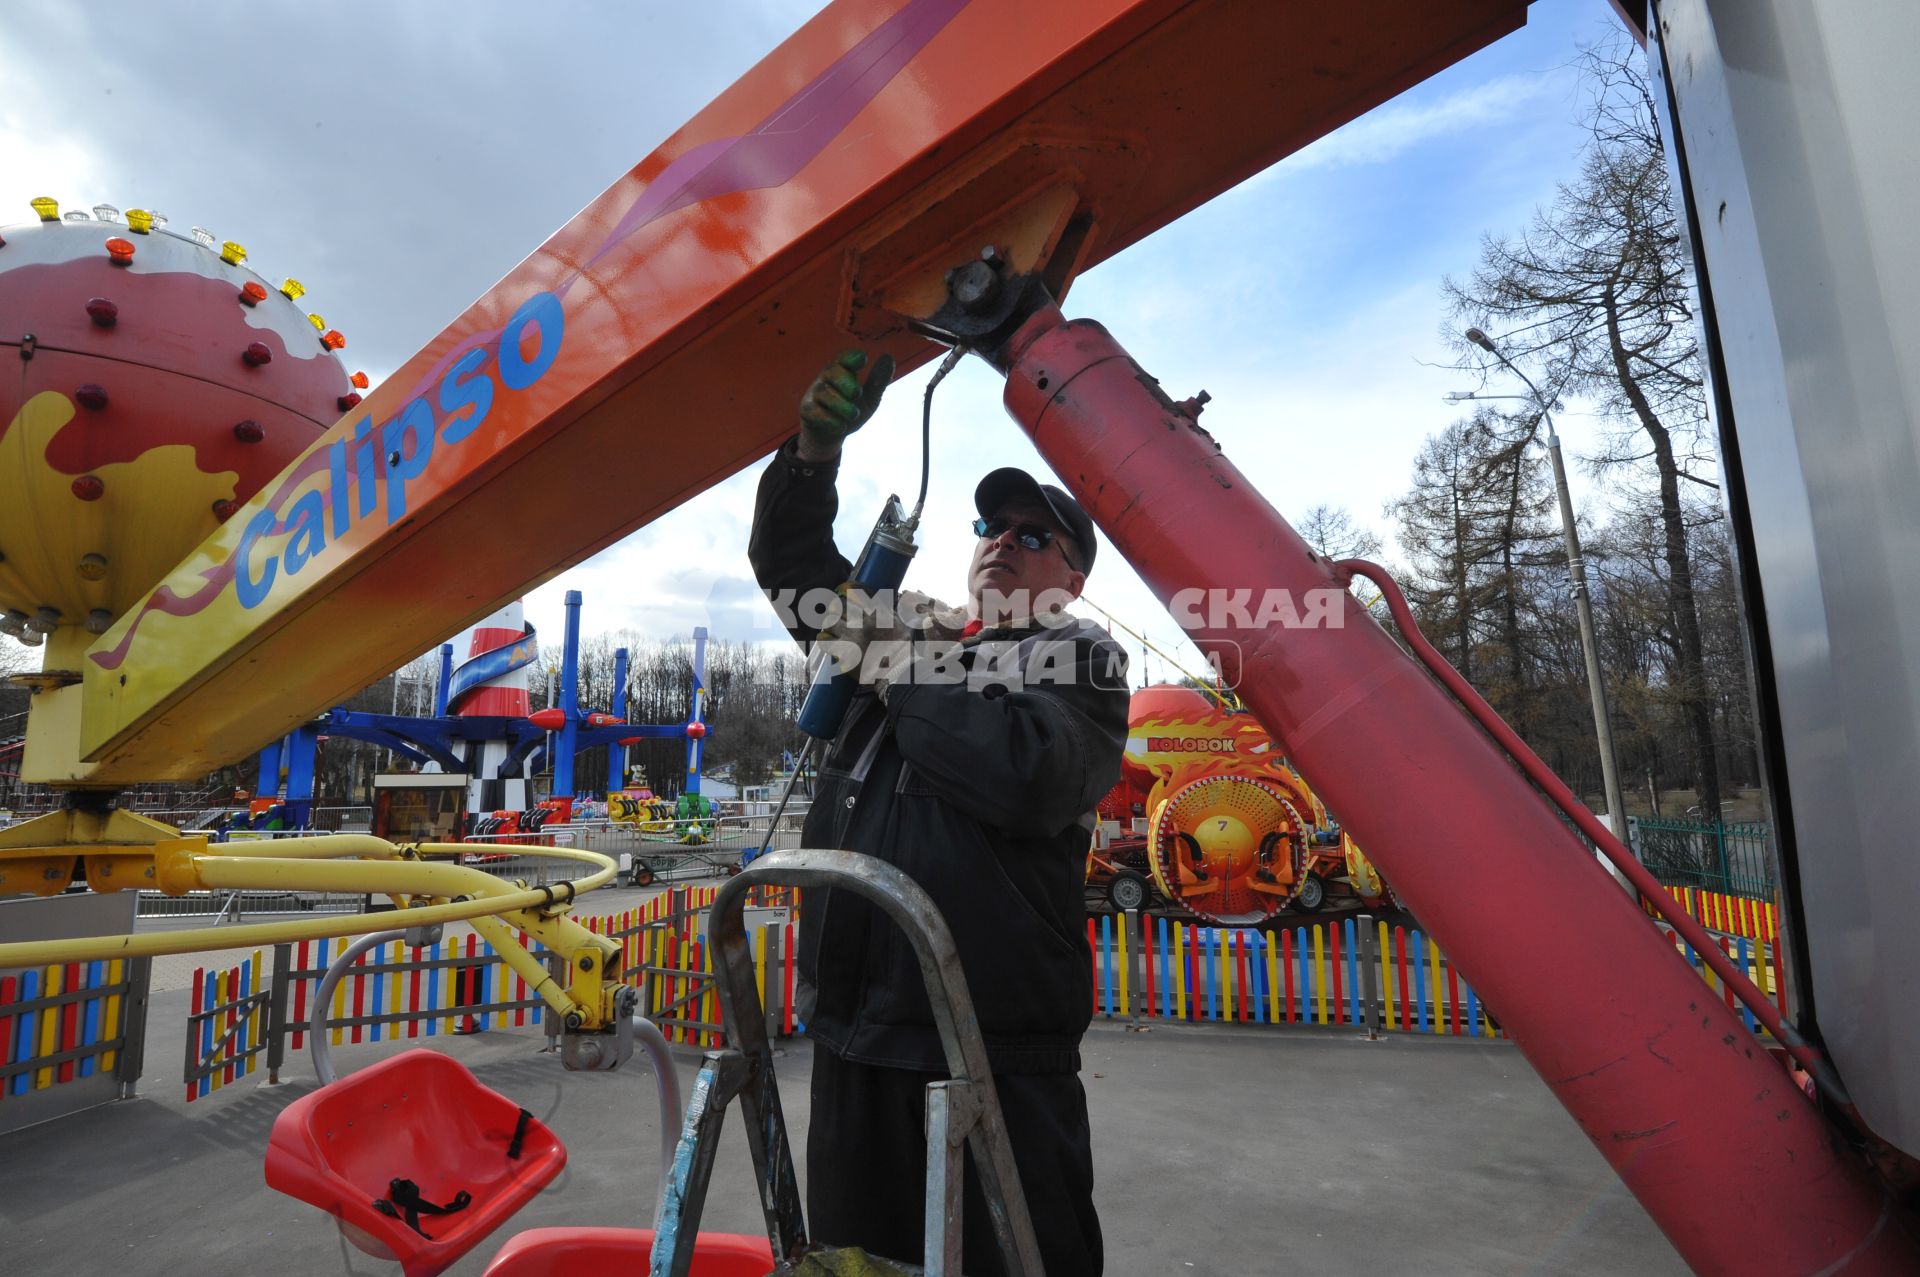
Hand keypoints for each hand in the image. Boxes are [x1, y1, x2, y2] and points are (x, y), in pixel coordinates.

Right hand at [798, 349, 893, 458]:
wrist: (830, 434)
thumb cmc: (849, 410)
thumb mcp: (868, 397)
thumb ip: (878, 381)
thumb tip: (888, 357)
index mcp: (842, 371)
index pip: (844, 358)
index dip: (852, 357)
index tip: (863, 359)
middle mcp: (826, 379)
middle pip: (832, 371)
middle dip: (846, 381)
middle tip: (857, 393)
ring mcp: (815, 394)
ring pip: (825, 393)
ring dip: (842, 405)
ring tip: (854, 414)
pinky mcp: (807, 411)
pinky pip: (816, 412)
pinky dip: (830, 420)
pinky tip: (841, 427)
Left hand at [810, 588, 965, 699]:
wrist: (903, 674)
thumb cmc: (907, 650)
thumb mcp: (905, 625)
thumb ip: (898, 611)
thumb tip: (906, 597)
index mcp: (876, 613)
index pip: (854, 593)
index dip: (846, 589)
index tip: (843, 589)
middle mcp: (861, 622)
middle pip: (839, 606)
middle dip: (837, 608)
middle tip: (836, 611)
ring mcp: (850, 638)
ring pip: (829, 621)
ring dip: (829, 623)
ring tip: (831, 626)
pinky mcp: (843, 654)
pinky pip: (825, 642)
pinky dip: (824, 640)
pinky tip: (827, 640)